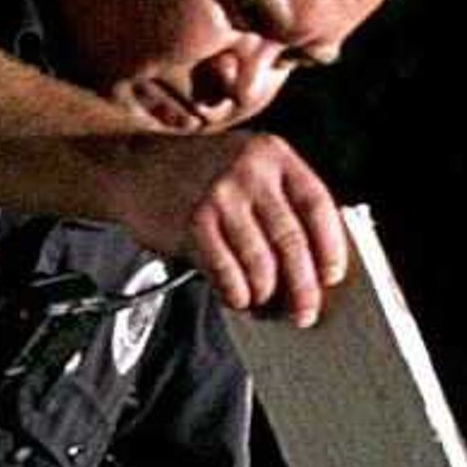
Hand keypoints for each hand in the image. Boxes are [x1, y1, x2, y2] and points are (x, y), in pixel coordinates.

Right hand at [103, 129, 351, 326]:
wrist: (134, 166)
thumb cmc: (198, 176)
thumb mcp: (245, 168)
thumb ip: (277, 202)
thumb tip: (310, 266)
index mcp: (273, 154)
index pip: (317, 205)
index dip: (330, 246)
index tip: (332, 277)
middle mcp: (249, 171)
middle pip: (291, 240)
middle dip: (303, 286)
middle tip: (305, 312)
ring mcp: (220, 196)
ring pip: (260, 262)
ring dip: (266, 294)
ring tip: (264, 305)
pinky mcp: (193, 223)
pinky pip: (226, 272)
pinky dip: (236, 293)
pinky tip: (237, 297)